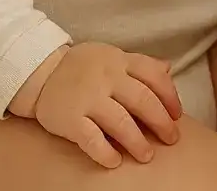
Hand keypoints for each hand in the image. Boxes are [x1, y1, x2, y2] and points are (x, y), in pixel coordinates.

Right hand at [13, 42, 183, 168]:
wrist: (39, 72)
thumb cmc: (82, 67)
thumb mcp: (111, 56)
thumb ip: (139, 64)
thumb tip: (169, 68)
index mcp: (119, 60)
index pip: (154, 75)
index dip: (170, 96)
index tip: (177, 114)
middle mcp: (106, 77)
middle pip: (142, 100)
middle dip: (161, 122)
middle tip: (171, 138)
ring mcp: (87, 97)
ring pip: (121, 122)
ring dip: (138, 141)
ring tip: (147, 155)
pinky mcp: (69, 118)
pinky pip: (91, 139)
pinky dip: (105, 152)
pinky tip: (115, 161)